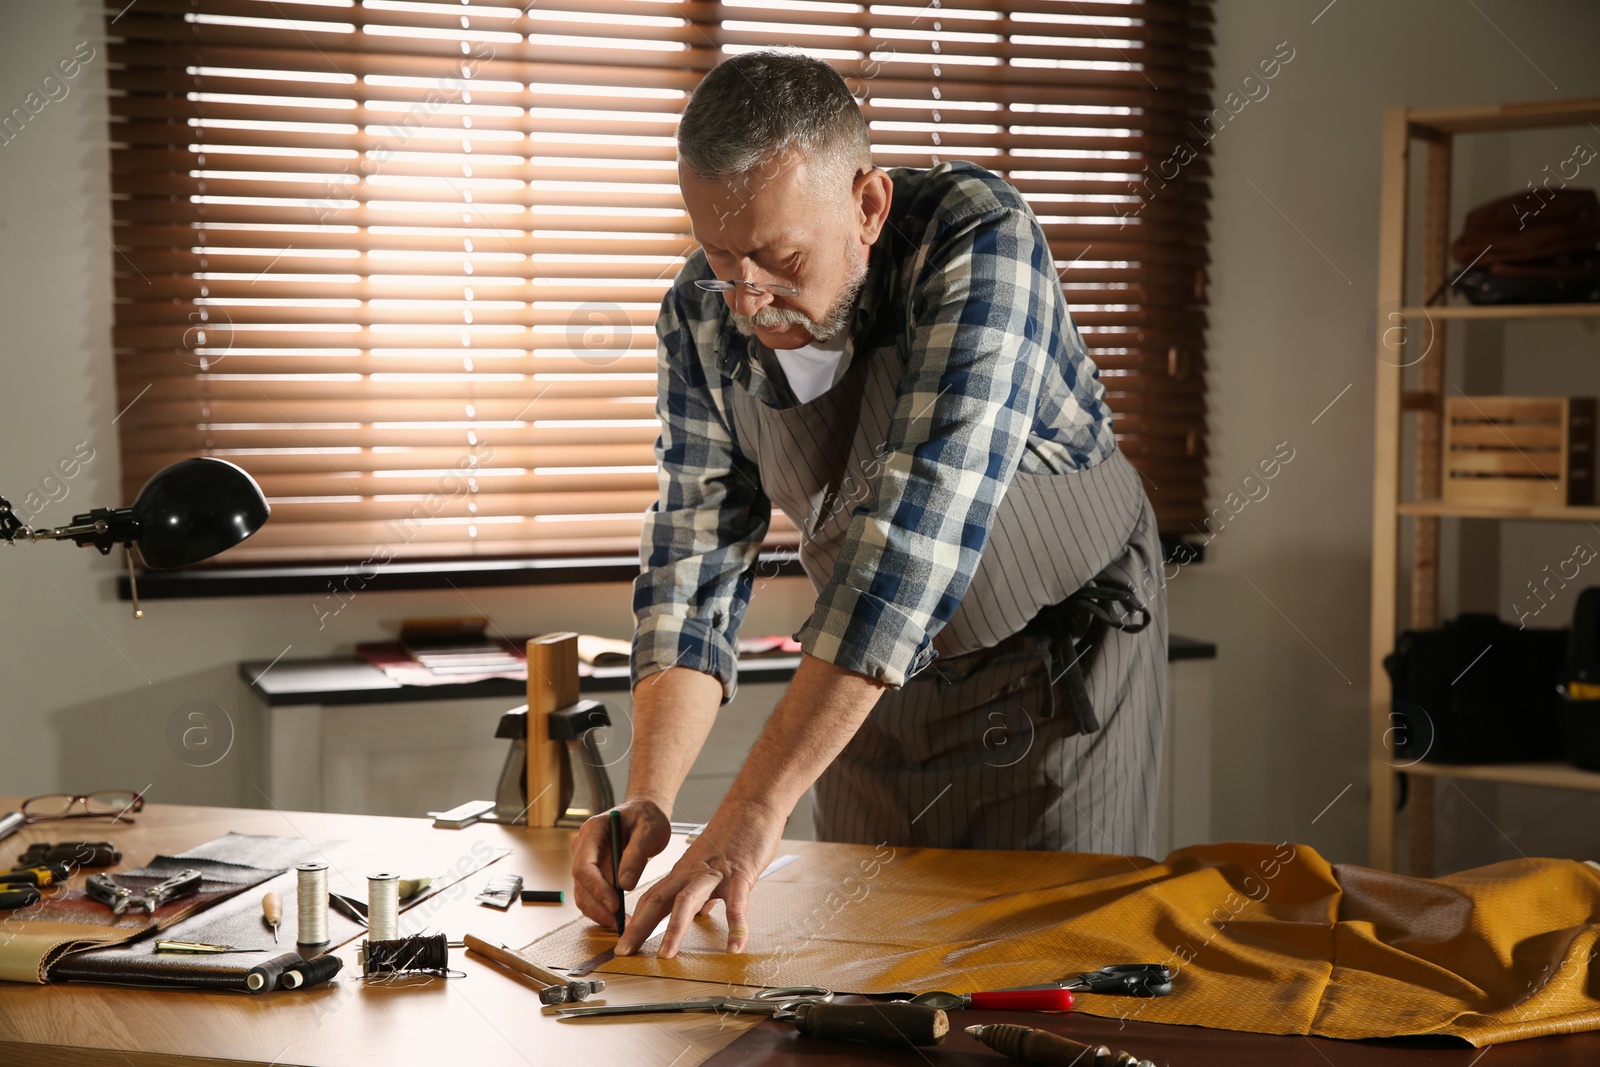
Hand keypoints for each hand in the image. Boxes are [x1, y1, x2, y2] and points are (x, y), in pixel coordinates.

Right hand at [570, 798, 671, 930]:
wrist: (644, 814)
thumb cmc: (646, 817)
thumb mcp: (649, 829)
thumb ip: (637, 853)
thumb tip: (625, 884)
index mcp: (592, 831)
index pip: (585, 865)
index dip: (597, 888)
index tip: (614, 904)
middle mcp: (583, 848)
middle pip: (581, 883)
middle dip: (598, 906)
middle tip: (619, 922)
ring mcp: (586, 862)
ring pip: (583, 894)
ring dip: (599, 913)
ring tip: (621, 925)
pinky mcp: (594, 875)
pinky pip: (591, 897)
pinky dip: (601, 911)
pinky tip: (618, 920)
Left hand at [616, 802, 785, 957]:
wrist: (753, 805)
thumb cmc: (734, 833)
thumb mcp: (710, 862)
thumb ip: (704, 888)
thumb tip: (702, 911)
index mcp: (684, 872)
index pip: (652, 898)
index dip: (635, 921)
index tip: (624, 944)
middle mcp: (692, 873)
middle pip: (658, 900)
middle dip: (639, 928)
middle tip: (624, 952)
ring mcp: (715, 874)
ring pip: (687, 901)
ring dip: (673, 930)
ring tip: (665, 956)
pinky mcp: (740, 875)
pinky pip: (736, 904)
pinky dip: (735, 927)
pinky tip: (734, 947)